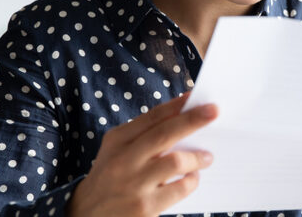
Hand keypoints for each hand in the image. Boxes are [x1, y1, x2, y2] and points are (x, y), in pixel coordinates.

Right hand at [67, 93, 217, 216]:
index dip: (177, 105)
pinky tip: (192, 178)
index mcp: (118, 140)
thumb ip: (144, 135)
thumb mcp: (117, 149)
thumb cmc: (111, 176)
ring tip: (207, 157)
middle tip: (214, 111)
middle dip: (192, 120)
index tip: (196, 96)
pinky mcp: (145, 207)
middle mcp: (124, 160)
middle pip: (164, 134)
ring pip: (175, 162)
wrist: (87, 214)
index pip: (152, 117)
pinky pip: (179, 189)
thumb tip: (184, 119)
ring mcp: (134, 184)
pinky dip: (191, 181)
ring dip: (197, 157)